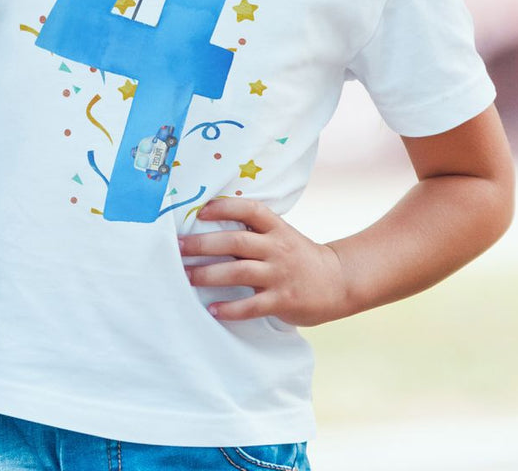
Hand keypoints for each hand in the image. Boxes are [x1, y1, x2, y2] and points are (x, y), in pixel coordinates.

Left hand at [179, 197, 350, 326]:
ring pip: (239, 271)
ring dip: (209, 274)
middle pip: (236, 241)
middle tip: (178, 247)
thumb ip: (253, 232)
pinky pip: (252, 305)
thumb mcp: (281, 235)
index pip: (249, 210)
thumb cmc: (299, 256)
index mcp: (276, 228)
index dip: (225, 208)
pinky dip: (230, 308)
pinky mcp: (283, 300)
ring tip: (187, 277)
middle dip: (203, 244)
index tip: (199, 212)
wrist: (338, 281)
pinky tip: (212, 309)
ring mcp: (280, 274)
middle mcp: (277, 248)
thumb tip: (210, 227)